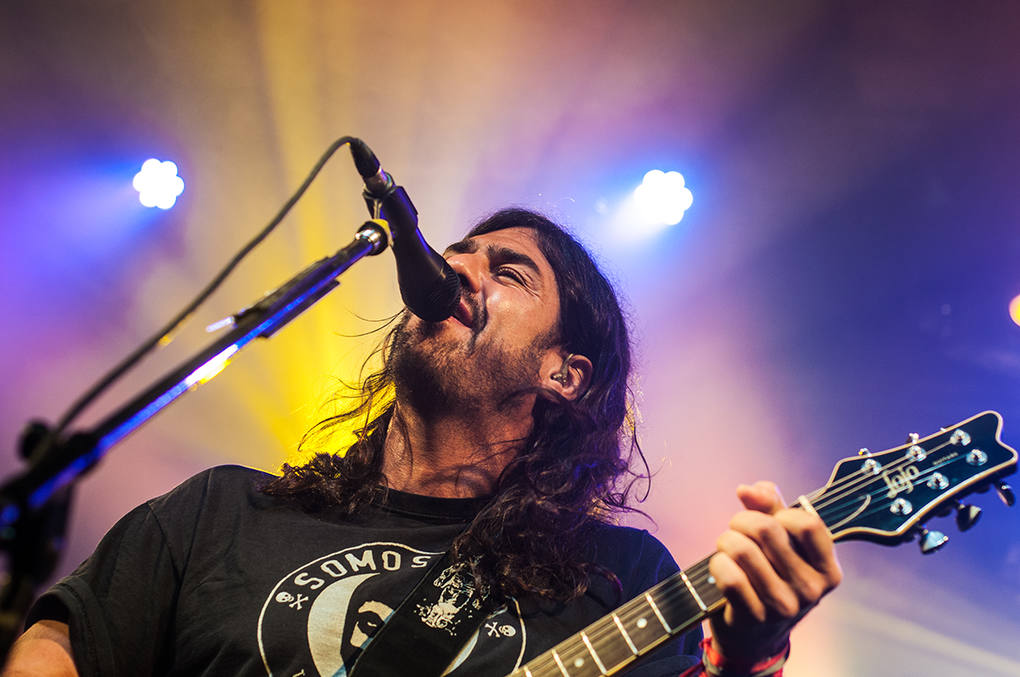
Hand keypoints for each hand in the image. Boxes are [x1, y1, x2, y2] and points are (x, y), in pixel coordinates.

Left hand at [707, 481, 841, 662]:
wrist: (755, 638)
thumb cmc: (770, 579)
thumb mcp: (782, 544)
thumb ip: (770, 508)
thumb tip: (748, 489)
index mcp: (827, 570)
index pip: (807, 523)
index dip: (778, 512)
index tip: (768, 520)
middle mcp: (811, 589)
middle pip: (767, 529)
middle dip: (741, 521)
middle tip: (736, 531)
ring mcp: (784, 606)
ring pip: (742, 549)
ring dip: (725, 541)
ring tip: (727, 549)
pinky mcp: (754, 617)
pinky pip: (729, 575)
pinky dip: (717, 563)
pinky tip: (720, 567)